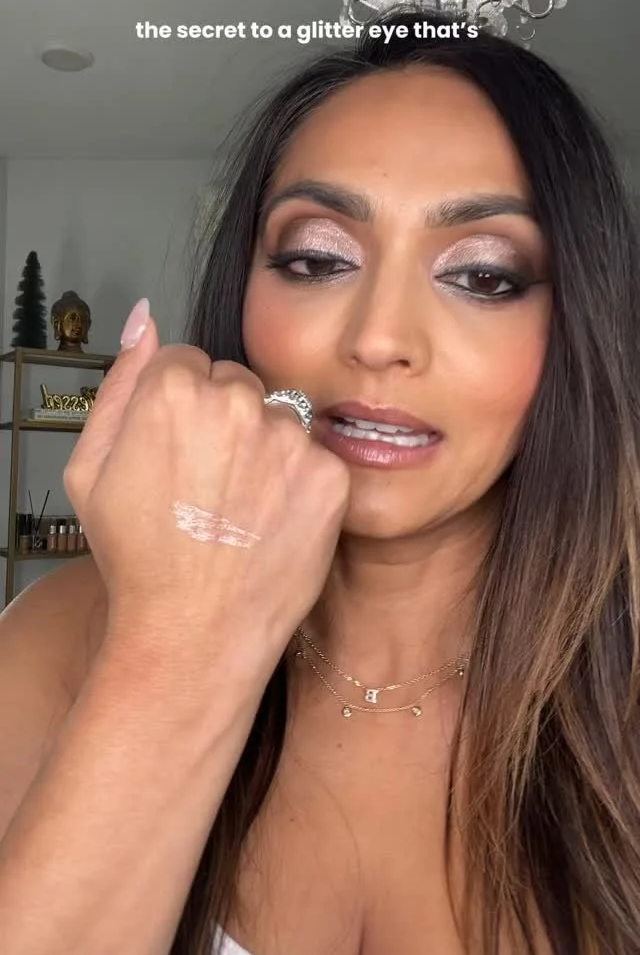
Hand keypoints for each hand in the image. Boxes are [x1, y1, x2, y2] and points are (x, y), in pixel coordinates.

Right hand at [63, 300, 349, 691]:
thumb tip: (144, 321)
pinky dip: (298, 483)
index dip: (178, 408)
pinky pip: (314, 457)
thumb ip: (119, 382)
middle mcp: (238, 402)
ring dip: (265, 448)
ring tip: (239, 507)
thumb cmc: (138, 557)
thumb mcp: (92, 468)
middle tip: (207, 484)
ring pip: (279, 418)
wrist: (194, 633)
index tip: (176, 451)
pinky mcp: (330, 474)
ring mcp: (290, 438)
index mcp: (173, 391)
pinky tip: (271, 521)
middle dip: (223, 420)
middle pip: (236, 384)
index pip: (187, 361)